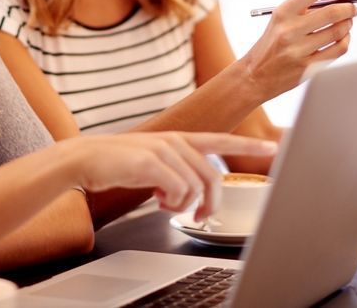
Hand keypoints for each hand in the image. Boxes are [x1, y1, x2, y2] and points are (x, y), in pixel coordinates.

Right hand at [57, 132, 276, 219]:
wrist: (83, 159)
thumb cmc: (116, 164)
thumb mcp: (151, 162)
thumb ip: (174, 170)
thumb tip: (190, 194)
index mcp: (178, 139)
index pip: (220, 140)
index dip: (247, 145)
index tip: (273, 147)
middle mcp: (175, 142)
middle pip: (213, 176)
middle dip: (211, 202)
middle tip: (200, 216)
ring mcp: (164, 151)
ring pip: (196, 187)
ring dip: (183, 204)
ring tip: (164, 204)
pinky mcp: (152, 163)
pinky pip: (178, 191)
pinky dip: (170, 203)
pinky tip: (155, 200)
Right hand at [240, 0, 356, 100]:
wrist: (254, 76)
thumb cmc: (270, 45)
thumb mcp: (279, 21)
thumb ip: (305, 9)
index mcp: (283, 13)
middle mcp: (290, 30)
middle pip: (333, 11)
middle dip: (349, 8)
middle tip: (353, 8)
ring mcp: (299, 50)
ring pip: (339, 31)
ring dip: (348, 24)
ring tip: (347, 23)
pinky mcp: (308, 67)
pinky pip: (338, 50)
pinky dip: (345, 41)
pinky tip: (342, 38)